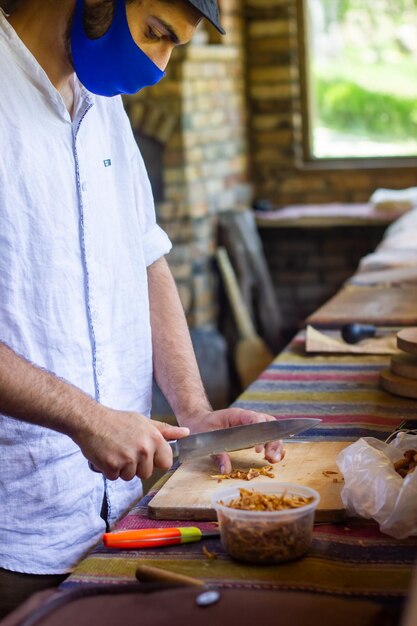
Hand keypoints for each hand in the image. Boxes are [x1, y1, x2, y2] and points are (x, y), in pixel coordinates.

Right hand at [73, 407, 189, 480]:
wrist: (90, 420)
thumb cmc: (117, 421)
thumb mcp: (144, 422)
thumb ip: (165, 430)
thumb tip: (186, 432)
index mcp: (154, 438)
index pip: (166, 463)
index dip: (155, 461)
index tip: (144, 454)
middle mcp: (144, 448)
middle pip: (146, 474)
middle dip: (135, 466)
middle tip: (124, 449)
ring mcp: (128, 458)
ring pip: (129, 477)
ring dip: (120, 468)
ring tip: (114, 450)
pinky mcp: (112, 465)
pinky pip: (114, 477)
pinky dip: (107, 469)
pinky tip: (104, 454)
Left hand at [180, 408, 284, 473]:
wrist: (199, 421)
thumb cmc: (202, 426)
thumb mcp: (205, 438)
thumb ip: (217, 453)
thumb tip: (225, 469)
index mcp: (237, 415)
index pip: (255, 419)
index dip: (260, 433)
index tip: (258, 450)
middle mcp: (247, 418)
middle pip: (268, 424)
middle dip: (272, 441)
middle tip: (270, 457)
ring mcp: (251, 425)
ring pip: (270, 431)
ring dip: (275, 445)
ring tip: (274, 460)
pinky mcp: (251, 433)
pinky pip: (267, 437)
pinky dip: (272, 447)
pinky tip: (272, 458)